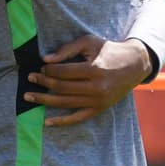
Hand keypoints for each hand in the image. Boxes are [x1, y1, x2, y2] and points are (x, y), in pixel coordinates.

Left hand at [24, 36, 152, 126]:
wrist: (135, 64)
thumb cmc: (109, 50)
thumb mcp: (89, 43)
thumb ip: (67, 50)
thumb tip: (45, 59)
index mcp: (94, 69)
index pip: (63, 72)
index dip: (48, 69)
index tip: (40, 66)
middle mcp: (97, 88)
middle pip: (62, 87)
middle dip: (43, 82)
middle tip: (30, 78)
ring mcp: (98, 101)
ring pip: (66, 103)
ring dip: (45, 100)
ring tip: (29, 96)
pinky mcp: (100, 109)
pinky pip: (78, 118)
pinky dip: (62, 121)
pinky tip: (46, 122)